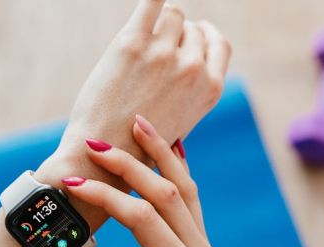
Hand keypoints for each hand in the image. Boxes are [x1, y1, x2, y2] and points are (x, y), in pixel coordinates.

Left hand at [36, 0, 230, 199]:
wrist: (104, 155)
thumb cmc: (136, 144)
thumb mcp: (180, 123)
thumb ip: (190, 92)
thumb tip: (191, 63)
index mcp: (210, 89)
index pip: (219, 43)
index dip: (204, 35)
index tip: (191, 33)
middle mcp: (192, 69)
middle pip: (191, 27)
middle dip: (176, 32)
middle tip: (154, 46)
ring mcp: (164, 54)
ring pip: (172, 13)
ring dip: (159, 19)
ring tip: (142, 35)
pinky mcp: (133, 43)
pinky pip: (151, 0)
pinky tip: (148, 2)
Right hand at [39, 115, 227, 246]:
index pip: (141, 219)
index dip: (105, 197)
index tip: (71, 184)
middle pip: (167, 193)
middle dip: (131, 164)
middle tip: (98, 142)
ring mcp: (204, 246)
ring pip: (186, 189)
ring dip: (162, 154)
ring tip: (140, 123)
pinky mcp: (201, 246)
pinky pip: (193, 200)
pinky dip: (178, 172)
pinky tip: (169, 149)